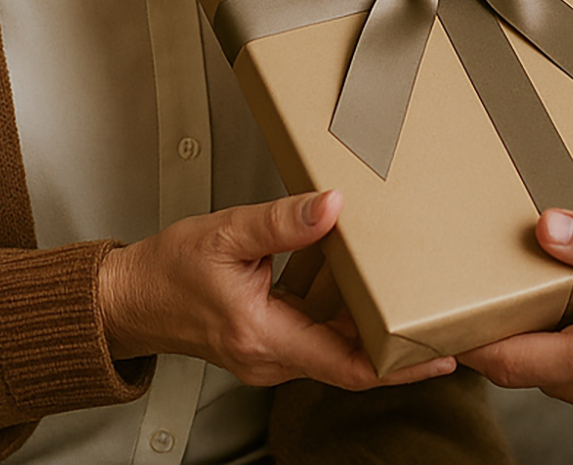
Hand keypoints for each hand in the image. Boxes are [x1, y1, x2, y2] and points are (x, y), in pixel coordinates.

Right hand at [98, 189, 453, 389]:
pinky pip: (315, 329)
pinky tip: (350, 273)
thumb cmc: (168, 270)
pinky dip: (337, 306)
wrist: (131, 298)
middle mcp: (270, 356)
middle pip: (349, 358)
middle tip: (441, 320)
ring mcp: (269, 352)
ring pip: (334, 343)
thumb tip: (331, 207)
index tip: (436, 353)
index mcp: (263, 336)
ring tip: (408, 290)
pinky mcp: (268, 340)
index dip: (397, 364)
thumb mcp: (226, 233)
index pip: (345, 364)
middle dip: (395, 342)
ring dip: (366, 319)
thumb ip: (282, 221)